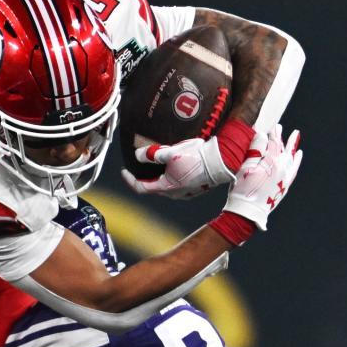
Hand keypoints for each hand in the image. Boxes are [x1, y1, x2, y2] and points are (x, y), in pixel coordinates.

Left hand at [121, 135, 235, 199]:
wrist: (222, 161)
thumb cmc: (197, 158)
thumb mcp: (170, 153)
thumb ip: (152, 154)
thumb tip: (138, 155)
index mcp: (166, 187)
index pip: (141, 187)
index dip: (130, 180)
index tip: (124, 171)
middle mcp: (174, 193)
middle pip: (153, 188)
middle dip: (144, 178)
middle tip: (139, 167)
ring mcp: (185, 193)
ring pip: (165, 186)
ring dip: (158, 177)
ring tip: (156, 165)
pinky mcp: (194, 188)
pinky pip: (177, 184)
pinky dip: (170, 177)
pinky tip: (173, 167)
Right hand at [222, 125, 301, 230]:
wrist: (248, 212)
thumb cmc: (243, 190)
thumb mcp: (245, 168)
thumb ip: (255, 150)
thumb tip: (262, 134)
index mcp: (271, 162)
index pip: (273, 143)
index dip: (273, 134)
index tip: (274, 126)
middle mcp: (282, 168)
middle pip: (283, 149)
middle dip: (282, 138)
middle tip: (282, 128)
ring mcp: (285, 178)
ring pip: (291, 158)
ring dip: (292, 147)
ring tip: (296, 137)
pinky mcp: (285, 186)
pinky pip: (294, 170)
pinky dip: (296, 161)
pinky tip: (297, 156)